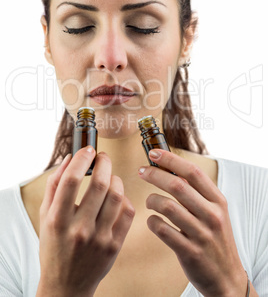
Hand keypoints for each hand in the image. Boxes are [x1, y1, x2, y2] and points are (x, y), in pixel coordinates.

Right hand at [37, 147, 134, 296]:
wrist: (67, 284)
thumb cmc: (54, 246)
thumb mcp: (45, 216)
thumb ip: (55, 185)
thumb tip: (70, 158)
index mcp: (58, 220)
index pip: (72, 180)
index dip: (82, 158)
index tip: (88, 150)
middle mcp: (80, 229)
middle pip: (99, 184)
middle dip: (104, 163)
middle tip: (103, 157)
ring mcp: (100, 238)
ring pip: (117, 195)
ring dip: (115, 179)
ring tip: (110, 177)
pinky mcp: (115, 245)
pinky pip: (128, 212)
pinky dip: (125, 199)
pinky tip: (117, 198)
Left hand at [138, 149, 247, 296]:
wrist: (226, 276)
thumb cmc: (215, 238)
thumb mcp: (214, 212)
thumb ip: (197, 193)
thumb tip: (170, 169)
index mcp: (217, 201)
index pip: (193, 172)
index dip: (171, 160)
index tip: (154, 154)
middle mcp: (211, 214)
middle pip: (178, 185)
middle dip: (155, 174)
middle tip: (142, 172)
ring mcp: (201, 234)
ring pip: (168, 206)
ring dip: (152, 200)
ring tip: (149, 202)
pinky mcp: (190, 251)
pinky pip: (163, 230)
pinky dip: (153, 222)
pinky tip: (153, 221)